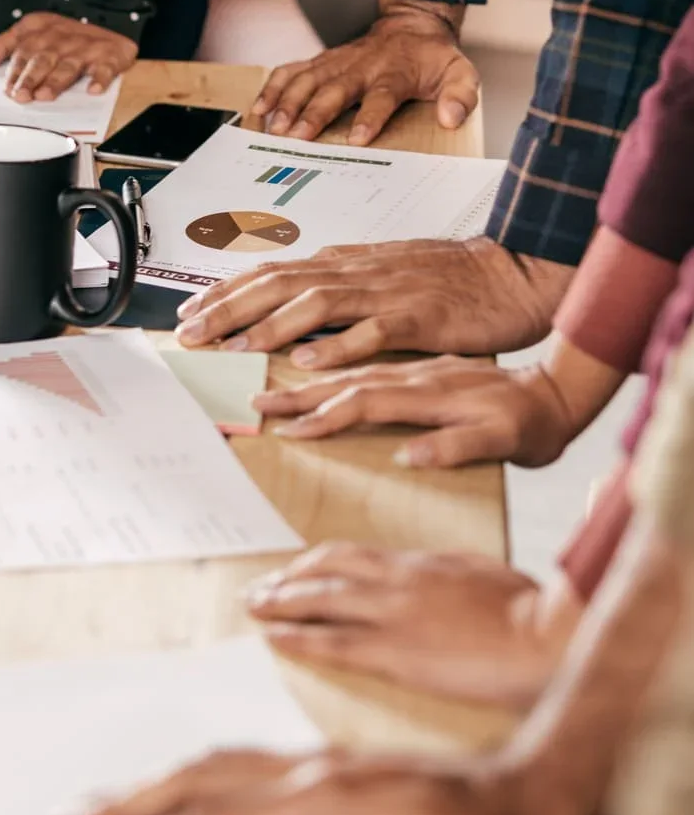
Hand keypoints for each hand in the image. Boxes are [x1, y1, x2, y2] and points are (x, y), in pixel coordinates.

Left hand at [0, 12, 136, 101]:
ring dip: (57, 80)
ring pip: (68, 65)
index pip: (22, 50)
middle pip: (43, 59)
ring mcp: (86, 47)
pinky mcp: (109, 56)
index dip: (14, 70)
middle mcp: (62, 37)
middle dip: (30, 78)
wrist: (111, 24)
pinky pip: (105, 68)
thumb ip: (4, 45)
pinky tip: (92, 90)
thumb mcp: (32, 30)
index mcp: (41, 28)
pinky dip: (100, 79)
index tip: (7, 89)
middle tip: (21, 96)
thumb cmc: (63, 35)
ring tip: (46, 95)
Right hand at [57, 749, 565, 814]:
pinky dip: (193, 771)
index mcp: (318, 805)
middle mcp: (305, 773)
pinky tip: (185, 780)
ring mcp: (313, 762)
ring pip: (211, 763)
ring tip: (105, 802)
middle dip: (125, 806)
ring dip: (152, 783)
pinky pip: (238, 759)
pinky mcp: (326, 763)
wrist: (531, 794)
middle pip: (193, 782)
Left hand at [174, 236, 573, 367]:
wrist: (516, 273)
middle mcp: (359, 272)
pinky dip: (338, 344)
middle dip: (229, 307)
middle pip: (280, 283)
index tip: (189, 309)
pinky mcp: (420, 317)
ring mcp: (389, 292)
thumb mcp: (385, 269)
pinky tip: (307, 361)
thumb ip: (341, 276)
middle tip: (189, 331)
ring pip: (316, 302)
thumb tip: (296, 281)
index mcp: (347, 263)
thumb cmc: (452, 276)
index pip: (272, 271)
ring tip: (233, 345)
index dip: (226, 290)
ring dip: (269, 325)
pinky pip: (373, 331)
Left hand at [245, 542, 558, 707]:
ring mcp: (392, 616)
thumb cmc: (531, 611)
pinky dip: (297, 639)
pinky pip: (332, 642)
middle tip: (258, 590)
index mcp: (419, 564)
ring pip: (318, 602)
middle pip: (324, 572)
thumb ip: (451, 570)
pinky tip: (273, 639)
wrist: (546, 639)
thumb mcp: (485, 574)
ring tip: (252, 608)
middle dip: (285, 581)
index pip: (350, 556)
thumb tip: (434, 571)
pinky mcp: (394, 652)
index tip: (294, 572)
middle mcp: (396, 583)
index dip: (314, 565)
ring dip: (279, 604)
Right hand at [251, 0, 479, 143]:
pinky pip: (290, 71)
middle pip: (334, 90)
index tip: (357, 139)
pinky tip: (258, 109)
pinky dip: (272, 88)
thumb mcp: (460, 72)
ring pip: (306, 80)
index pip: (381, 96)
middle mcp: (361, 67)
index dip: (370, 117)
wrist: (412, 24)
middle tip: (296, 138)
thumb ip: (460, 95)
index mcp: (394, 74)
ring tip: (272, 128)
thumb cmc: (432, 59)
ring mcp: (336, 62)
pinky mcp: (320, 61)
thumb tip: (450, 118)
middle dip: (313, 113)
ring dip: (287, 103)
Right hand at [258, 357, 581, 467]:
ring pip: (348, 366)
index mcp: (433, 393)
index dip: (326, 418)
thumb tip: (409, 455)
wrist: (560, 387)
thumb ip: (458, 446)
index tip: (290, 431)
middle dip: (296, 393)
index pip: (366, 403)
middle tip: (255, 404)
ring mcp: (414, 366)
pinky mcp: (416, 364)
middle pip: (344, 380)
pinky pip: (362, 359)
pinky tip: (308, 363)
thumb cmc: (534, 422)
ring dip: (304, 378)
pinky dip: (329, 362)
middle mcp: (416, 375)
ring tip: (269, 388)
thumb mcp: (508, 441)